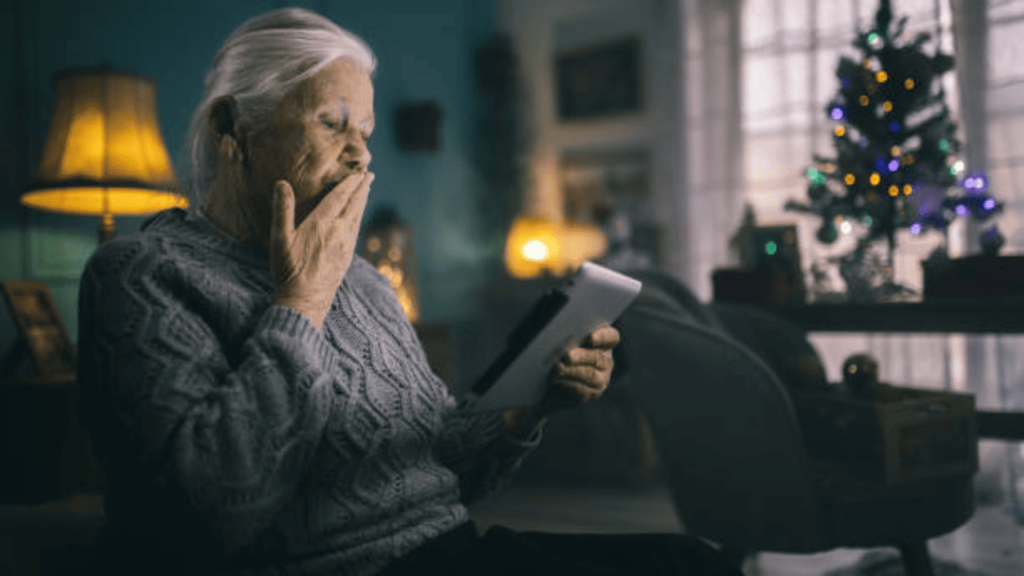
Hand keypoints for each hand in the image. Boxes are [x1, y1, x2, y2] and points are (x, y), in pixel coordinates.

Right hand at [270, 172, 373, 328]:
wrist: (305, 300)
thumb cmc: (288, 269)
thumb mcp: (279, 239)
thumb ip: (282, 210)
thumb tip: (282, 183)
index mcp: (321, 224)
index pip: (339, 197)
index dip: (349, 183)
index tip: (358, 172)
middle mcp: (338, 232)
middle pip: (354, 205)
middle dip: (362, 188)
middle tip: (369, 175)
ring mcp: (345, 246)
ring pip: (357, 217)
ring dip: (362, 201)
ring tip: (366, 190)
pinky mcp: (347, 257)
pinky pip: (356, 231)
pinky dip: (359, 218)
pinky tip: (358, 218)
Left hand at [542, 324, 619, 412]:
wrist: (555, 376)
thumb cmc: (562, 349)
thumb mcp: (568, 339)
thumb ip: (569, 335)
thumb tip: (558, 333)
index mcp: (604, 342)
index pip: (611, 337)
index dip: (603, 337)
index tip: (591, 338)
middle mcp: (606, 360)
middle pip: (599, 357)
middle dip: (582, 356)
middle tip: (568, 356)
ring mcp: (602, 378)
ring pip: (591, 375)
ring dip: (573, 371)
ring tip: (559, 368)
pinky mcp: (592, 393)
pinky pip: (583, 390)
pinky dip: (569, 384)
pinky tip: (558, 379)